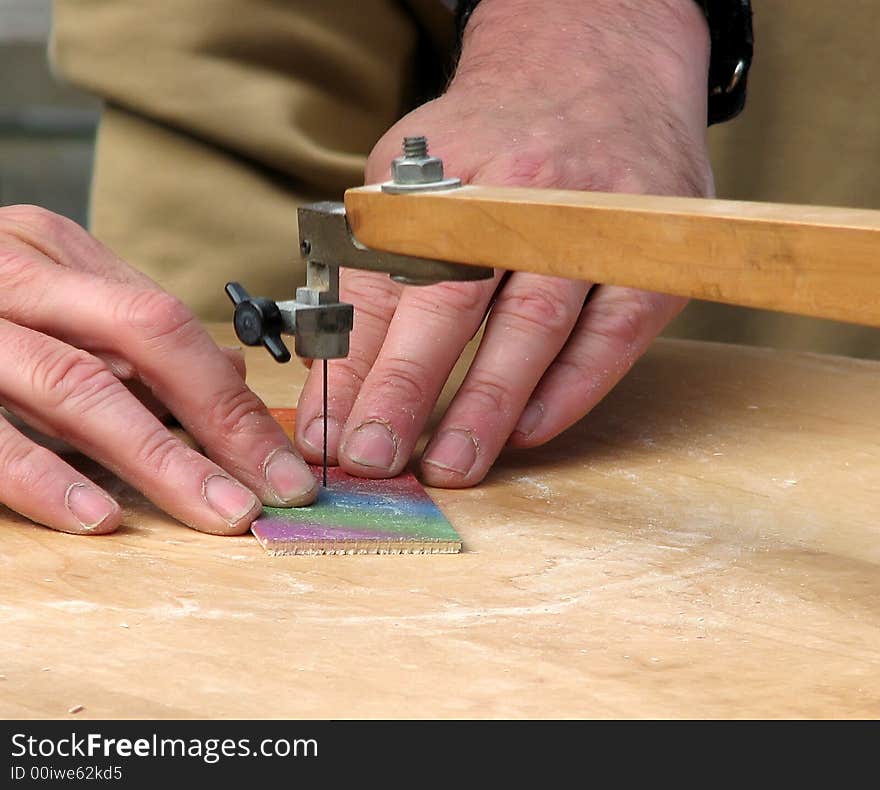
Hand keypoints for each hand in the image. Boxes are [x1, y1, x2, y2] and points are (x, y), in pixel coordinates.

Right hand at [0, 205, 316, 534]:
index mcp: (57, 253)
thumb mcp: (47, 302)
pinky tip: (96, 515)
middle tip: (270, 492)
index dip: (235, 398)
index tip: (282, 461)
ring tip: (213, 511)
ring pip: (76, 384)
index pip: (173, 324)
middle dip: (220, 423)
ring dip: (156, 456)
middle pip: (146, 340)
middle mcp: (15, 273)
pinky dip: (41, 475)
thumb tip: (223, 396)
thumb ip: (120, 343)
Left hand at [295, 0, 712, 486]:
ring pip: (533, 323)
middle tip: (374, 457)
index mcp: (444, 178)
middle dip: (406, 387)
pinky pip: (610, 332)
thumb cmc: (494, 138)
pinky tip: (530, 431)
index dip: (351, 362)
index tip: (325, 429)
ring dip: (488, 402)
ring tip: (452, 463)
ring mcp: (585, 220)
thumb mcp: (416, 176)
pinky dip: (570, 387)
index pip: (382, 282)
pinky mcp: (644, 249)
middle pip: (451, 301)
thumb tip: (341, 366)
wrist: (600, 60)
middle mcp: (511, 195)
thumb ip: (380, 262)